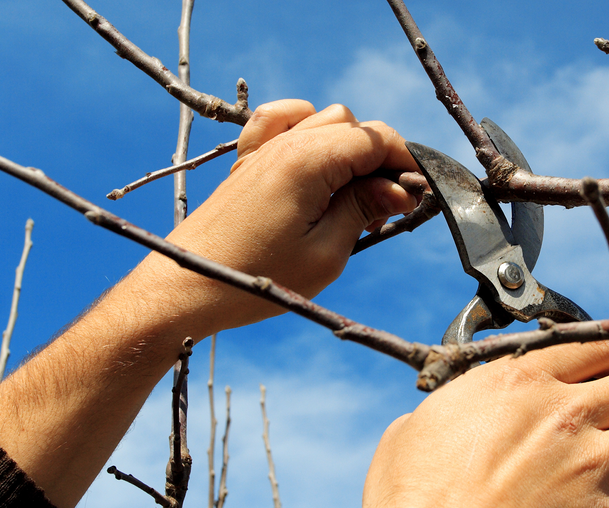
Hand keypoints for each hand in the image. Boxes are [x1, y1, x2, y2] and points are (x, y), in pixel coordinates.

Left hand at [138, 100, 420, 337]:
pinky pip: (281, 119)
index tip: (419, 195)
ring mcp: (263, 148)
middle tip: (386, 210)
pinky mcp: (248, 161)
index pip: (375, 139)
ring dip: (349, 149)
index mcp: (308, 162)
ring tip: (354, 197)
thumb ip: (365, 209)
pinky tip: (316, 160)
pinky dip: (305, 127)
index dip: (405, 162)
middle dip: (380, 160)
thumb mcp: (326, 254)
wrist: (189, 286)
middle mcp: (285, 143)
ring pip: (324, 119)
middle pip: (353, 126)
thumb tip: (400, 187)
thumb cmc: (257, 279)